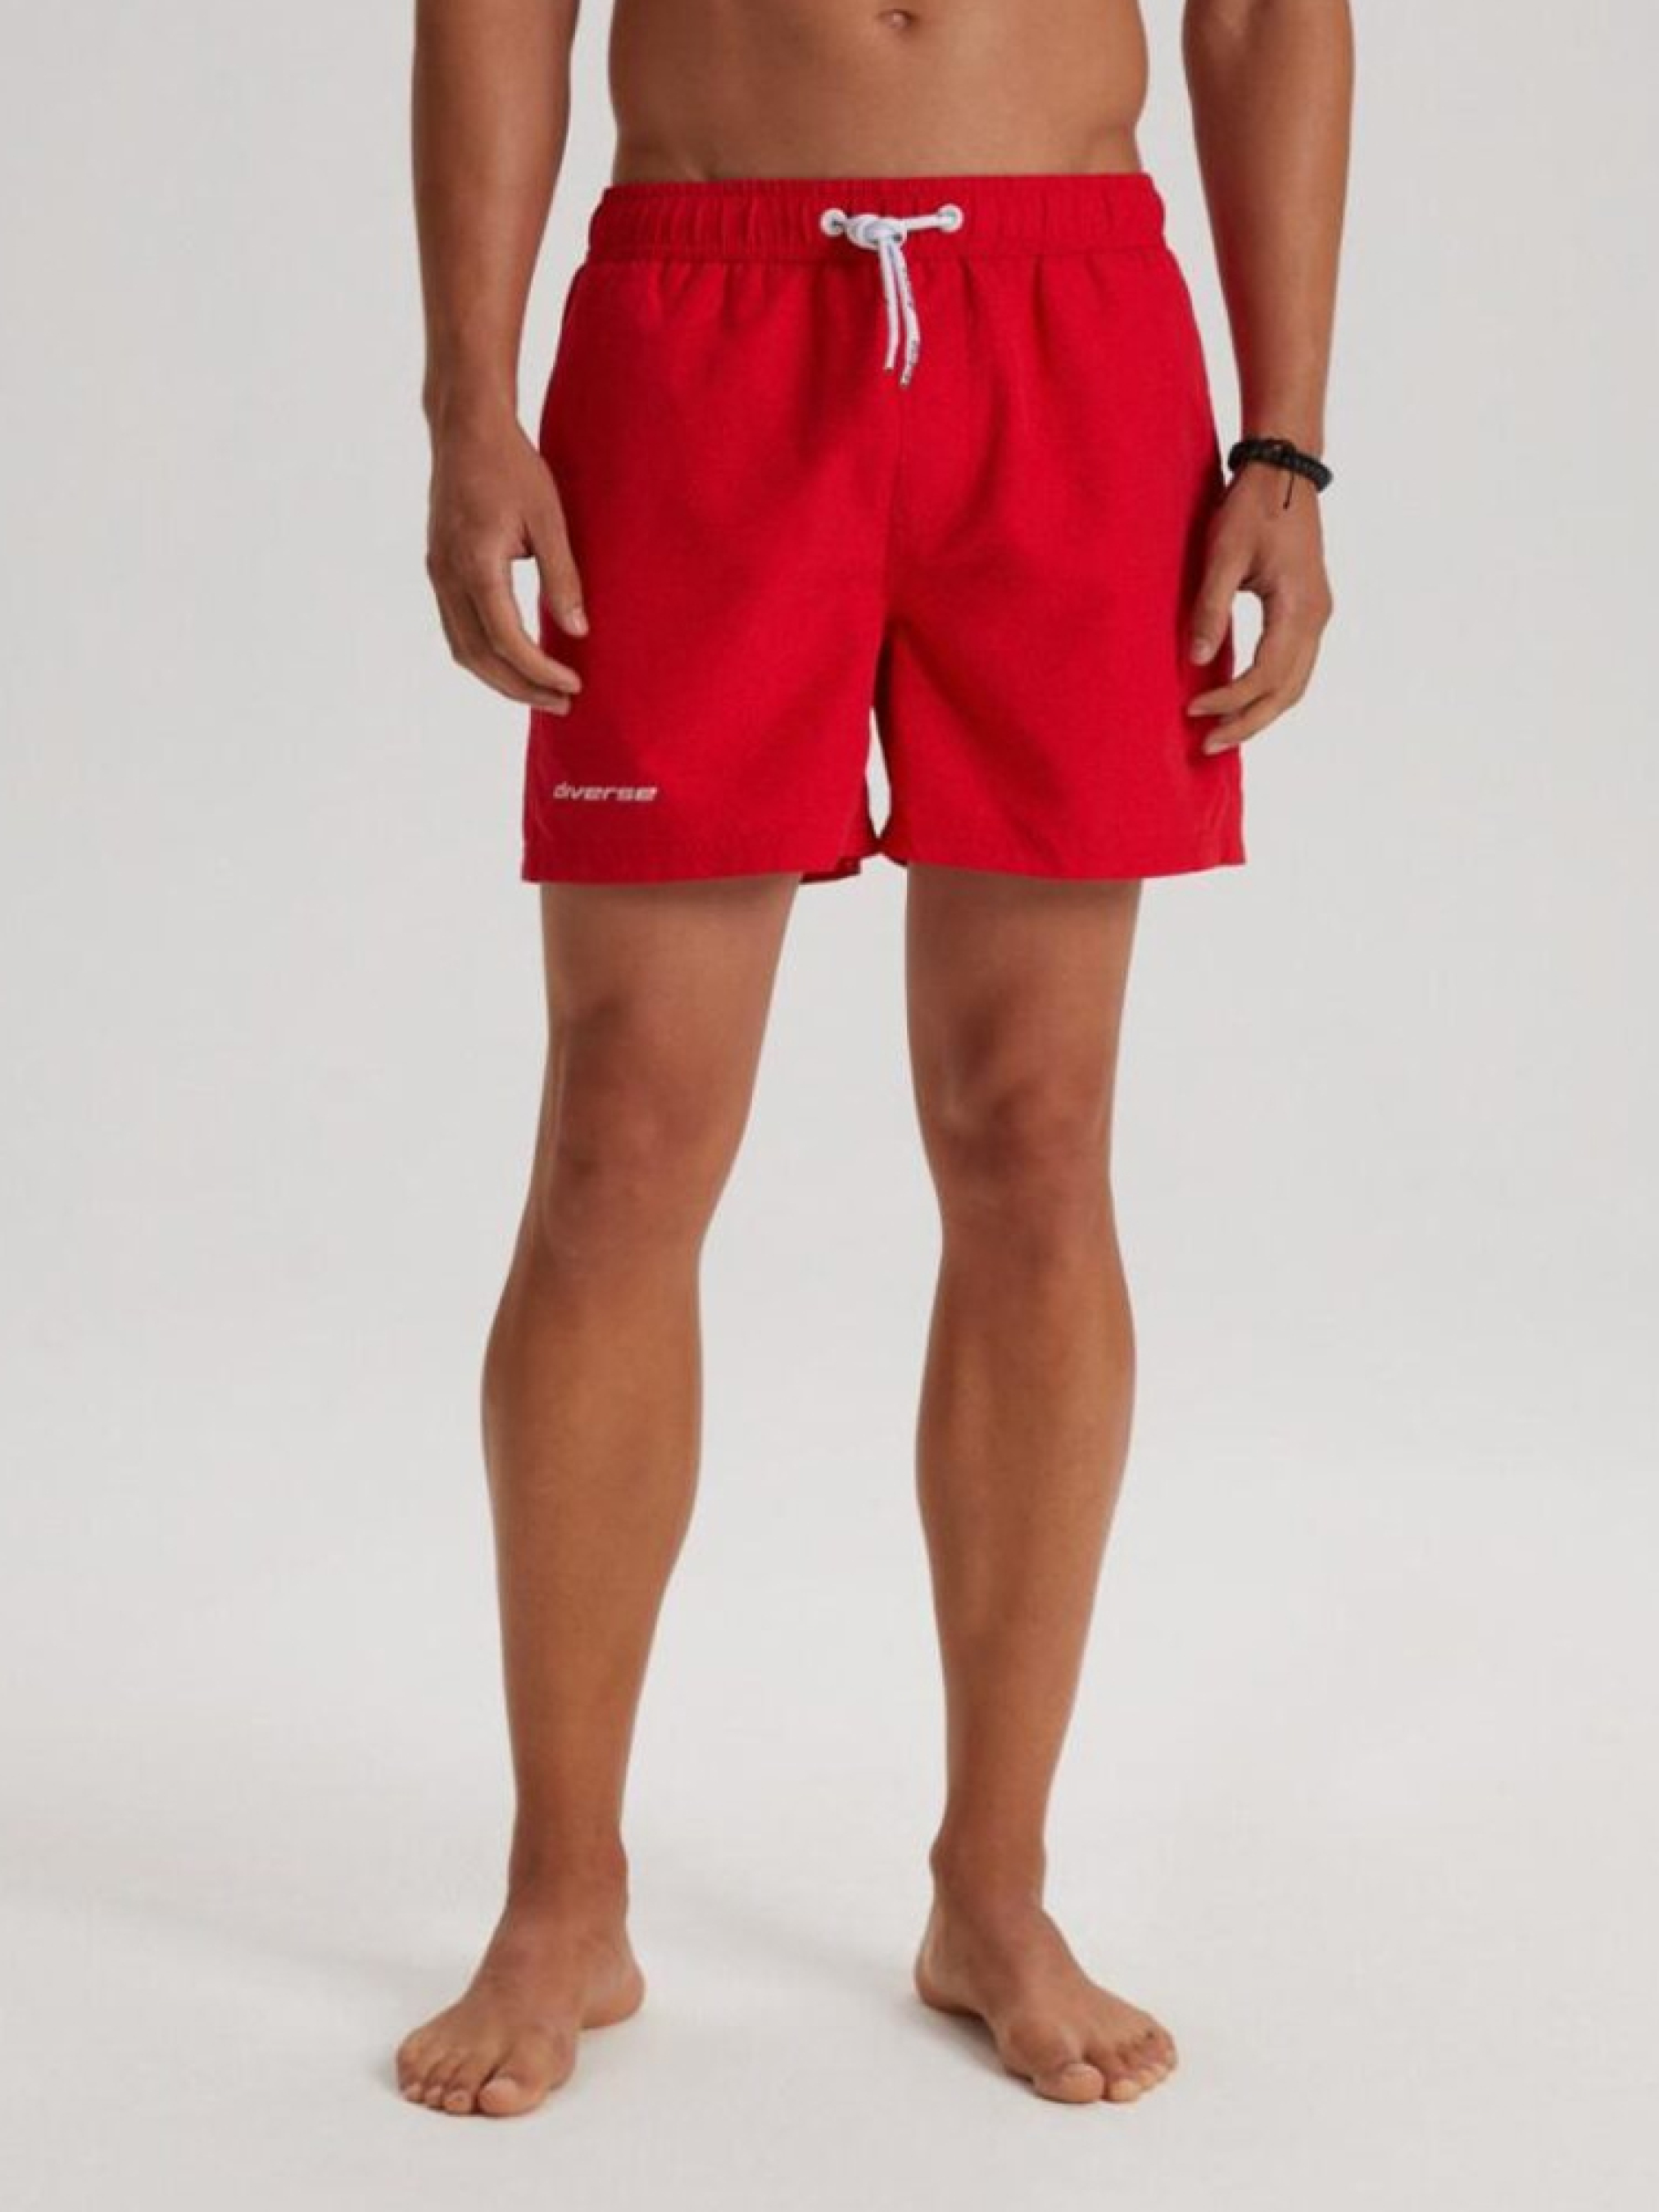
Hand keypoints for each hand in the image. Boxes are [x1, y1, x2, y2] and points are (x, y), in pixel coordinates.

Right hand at [426, 412, 587, 712]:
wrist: (466, 429)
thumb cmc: (511, 465)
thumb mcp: (549, 518)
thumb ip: (562, 576)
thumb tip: (577, 630)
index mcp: (475, 564)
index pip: (507, 640)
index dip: (540, 670)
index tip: (574, 683)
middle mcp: (448, 576)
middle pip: (480, 657)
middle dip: (521, 688)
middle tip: (563, 703)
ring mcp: (438, 574)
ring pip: (463, 649)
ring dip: (501, 679)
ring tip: (543, 691)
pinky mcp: (439, 570)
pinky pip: (457, 629)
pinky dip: (486, 655)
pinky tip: (516, 661)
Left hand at [1186, 465, 1333, 751]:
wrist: (1284, 472)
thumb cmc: (1251, 507)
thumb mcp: (1223, 554)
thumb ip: (1210, 607)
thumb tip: (1195, 659)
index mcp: (1298, 607)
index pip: (1265, 676)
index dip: (1228, 699)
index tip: (1191, 707)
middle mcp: (1316, 618)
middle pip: (1286, 692)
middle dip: (1247, 723)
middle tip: (1206, 745)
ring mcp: (1316, 616)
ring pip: (1294, 684)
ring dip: (1260, 713)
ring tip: (1222, 733)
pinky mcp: (1309, 611)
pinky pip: (1294, 667)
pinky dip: (1269, 691)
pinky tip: (1241, 700)